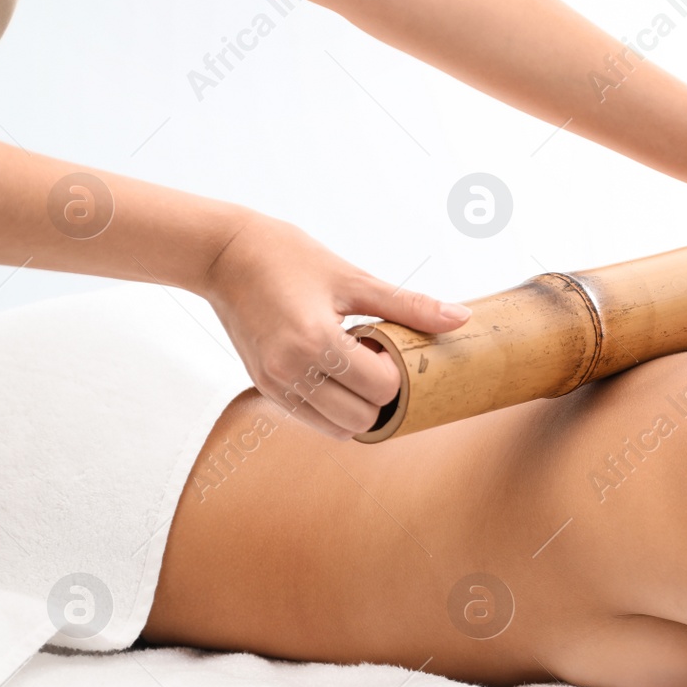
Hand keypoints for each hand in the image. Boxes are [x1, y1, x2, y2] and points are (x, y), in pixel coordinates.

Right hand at [200, 214, 470, 439]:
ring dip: (357, 406)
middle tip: (374, 357)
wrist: (224, 256)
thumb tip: (462, 318)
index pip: (380, 389)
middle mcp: (290, 371)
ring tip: (353, 363)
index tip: (387, 342)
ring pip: (338, 430)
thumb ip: (408, 306)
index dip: (396, 371)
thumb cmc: (290, 257)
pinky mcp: (264, 388)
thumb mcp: (354, 277)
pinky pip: (313, 421)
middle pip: (363, 419)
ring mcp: (273, 384)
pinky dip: (334, 407)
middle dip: (380, 394)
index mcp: (314, 341)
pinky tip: (333, 370)